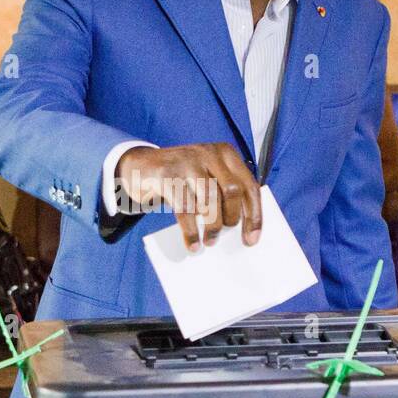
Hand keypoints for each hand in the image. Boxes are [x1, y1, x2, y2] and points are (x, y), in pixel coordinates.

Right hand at [117, 143, 260, 251]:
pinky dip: (191, 231)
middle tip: (225, 235)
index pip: (249, 186)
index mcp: (225, 153)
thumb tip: (242, 228)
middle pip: (232, 191)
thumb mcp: (206, 177)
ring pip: (209, 199)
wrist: (142, 166)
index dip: (254, 215)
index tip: (251, 239)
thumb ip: (223, 193)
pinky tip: (193, 243)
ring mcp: (187, 162)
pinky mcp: (167, 174)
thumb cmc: (183, 178)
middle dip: (232, 218)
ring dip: (213, 226)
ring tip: (210, 241)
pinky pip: (184, 208)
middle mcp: (208, 153)